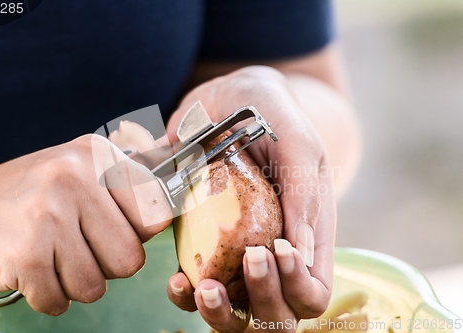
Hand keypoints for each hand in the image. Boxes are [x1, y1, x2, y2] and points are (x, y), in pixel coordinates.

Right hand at [0, 134, 172, 314]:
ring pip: (96, 286)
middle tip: (72, 247)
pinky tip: (28, 270)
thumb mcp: (74, 171)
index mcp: (96, 155)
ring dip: (73, 283)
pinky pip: (59, 301)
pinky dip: (45, 296)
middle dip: (104, 266)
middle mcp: (76, 176)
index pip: (157, 212)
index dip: (137, 234)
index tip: (113, 230)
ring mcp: (49, 213)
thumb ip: (125, 180)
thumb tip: (175, 182)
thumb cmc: (21, 200)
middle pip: (131, 258)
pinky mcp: (25, 253)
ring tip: (48, 256)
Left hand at [166, 66, 335, 331]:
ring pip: (236, 316)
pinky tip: (176, 279)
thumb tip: (301, 251)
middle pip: (278, 315)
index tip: (275, 249)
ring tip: (203, 287)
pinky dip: (185, 297)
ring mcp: (235, 256)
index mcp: (307, 234)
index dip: (298, 287)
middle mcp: (273, 254)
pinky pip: (195, 292)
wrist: (228, 100)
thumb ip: (304, 191)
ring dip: (221, 312)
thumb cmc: (271, 117)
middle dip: (264, 300)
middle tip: (246, 259)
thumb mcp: (296, 141)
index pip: (313, 292)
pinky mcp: (202, 248)